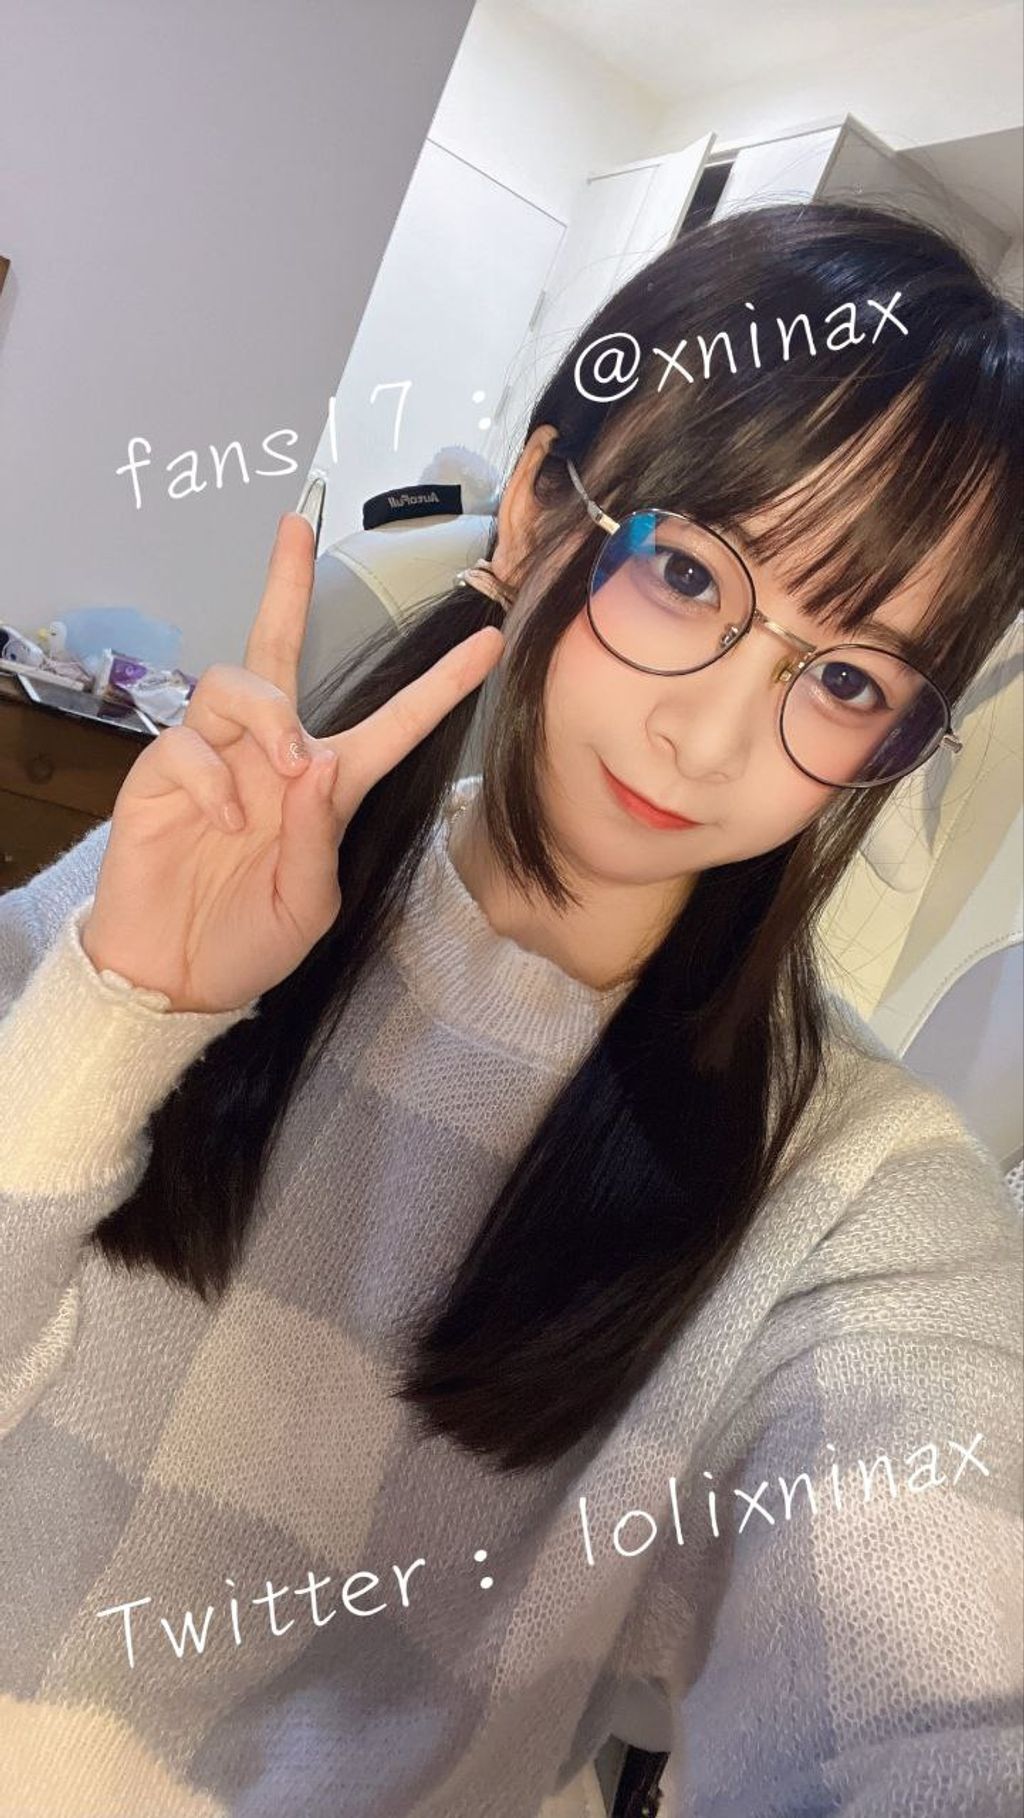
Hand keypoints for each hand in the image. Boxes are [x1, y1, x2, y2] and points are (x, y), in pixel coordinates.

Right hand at [80, 512, 504, 1011]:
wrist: (175, 975)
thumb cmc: (250, 938)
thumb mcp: (309, 903)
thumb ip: (320, 835)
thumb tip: (320, 760)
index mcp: (326, 785)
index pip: (391, 722)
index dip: (440, 685)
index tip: (490, 643)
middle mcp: (271, 756)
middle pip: (278, 649)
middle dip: (286, 585)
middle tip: (297, 525)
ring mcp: (213, 760)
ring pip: (237, 684)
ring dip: (268, 716)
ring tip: (281, 770)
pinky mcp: (160, 775)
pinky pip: (186, 744)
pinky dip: (210, 778)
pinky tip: (223, 821)